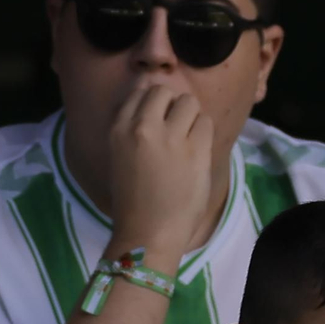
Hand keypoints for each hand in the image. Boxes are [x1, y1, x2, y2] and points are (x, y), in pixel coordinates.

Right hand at [106, 85, 213, 258]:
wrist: (147, 233)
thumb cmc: (132, 200)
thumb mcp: (120, 156)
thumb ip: (134, 127)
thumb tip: (155, 97)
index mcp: (118, 129)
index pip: (140, 90)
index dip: (153, 102)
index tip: (158, 119)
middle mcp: (142, 127)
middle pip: (165, 91)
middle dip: (172, 105)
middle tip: (174, 129)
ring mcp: (170, 137)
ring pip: (189, 102)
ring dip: (191, 117)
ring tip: (187, 140)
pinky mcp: (195, 150)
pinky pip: (206, 122)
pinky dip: (203, 133)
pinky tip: (196, 152)